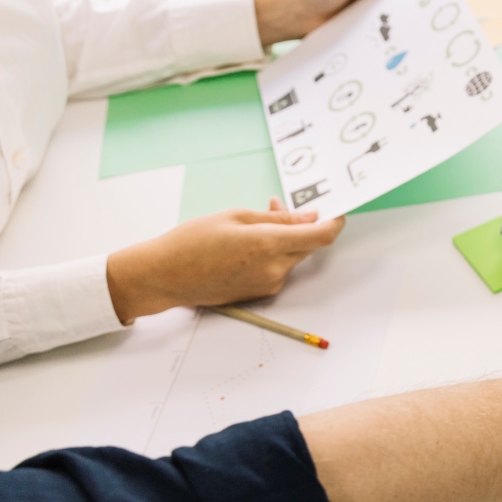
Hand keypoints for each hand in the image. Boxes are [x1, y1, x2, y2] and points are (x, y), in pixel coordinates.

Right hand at [106, 202, 344, 323]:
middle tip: (278, 207)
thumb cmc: (192, 242)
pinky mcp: (261, 293)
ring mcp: (269, 284)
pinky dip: (273, 254)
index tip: (337, 211)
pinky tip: (247, 245)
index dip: (334, 222)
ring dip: (284, 239)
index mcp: (269, 245)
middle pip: (308, 246)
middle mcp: (274, 269)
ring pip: (292, 257)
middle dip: (302, 226)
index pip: (321, 236)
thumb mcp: (236, 217)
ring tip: (252, 224)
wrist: (165, 276)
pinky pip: (278, 269)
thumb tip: (308, 217)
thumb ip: (277, 218)